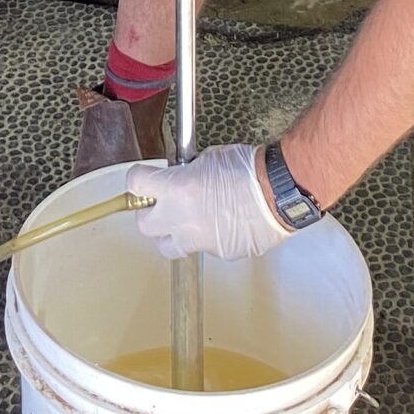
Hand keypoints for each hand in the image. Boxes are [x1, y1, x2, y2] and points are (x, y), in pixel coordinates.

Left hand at [131, 146, 287, 260]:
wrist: (279, 192)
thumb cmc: (248, 169)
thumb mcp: (208, 158)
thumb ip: (185, 172)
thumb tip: (179, 177)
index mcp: (175, 189)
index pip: (135, 184)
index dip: (139, 179)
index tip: (144, 179)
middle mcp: (180, 219)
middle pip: (144, 225)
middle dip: (151, 214)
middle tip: (163, 203)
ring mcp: (198, 240)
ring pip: (169, 246)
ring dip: (172, 233)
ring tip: (188, 219)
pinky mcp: (217, 254)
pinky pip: (200, 249)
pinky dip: (204, 238)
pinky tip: (219, 223)